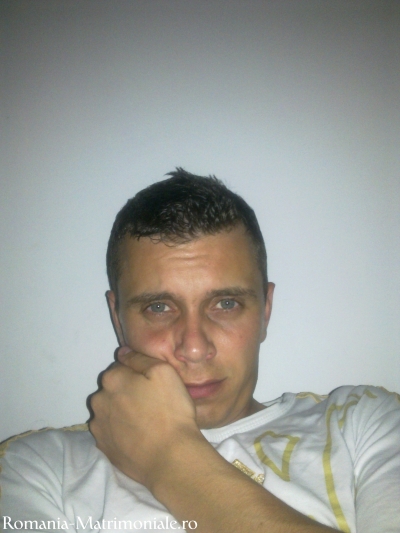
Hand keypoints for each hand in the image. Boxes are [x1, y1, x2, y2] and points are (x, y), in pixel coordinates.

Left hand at [89, 347, 198, 487]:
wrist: (170, 457)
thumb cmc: (170, 411)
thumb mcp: (163, 371)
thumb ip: (139, 358)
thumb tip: (123, 352)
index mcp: (112, 379)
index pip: (121, 367)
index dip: (138, 373)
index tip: (153, 384)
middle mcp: (98, 400)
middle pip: (113, 388)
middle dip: (127, 391)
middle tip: (151, 403)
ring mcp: (99, 426)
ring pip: (110, 410)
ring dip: (122, 411)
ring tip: (145, 421)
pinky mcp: (104, 447)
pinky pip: (111, 431)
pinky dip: (121, 431)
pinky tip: (139, 436)